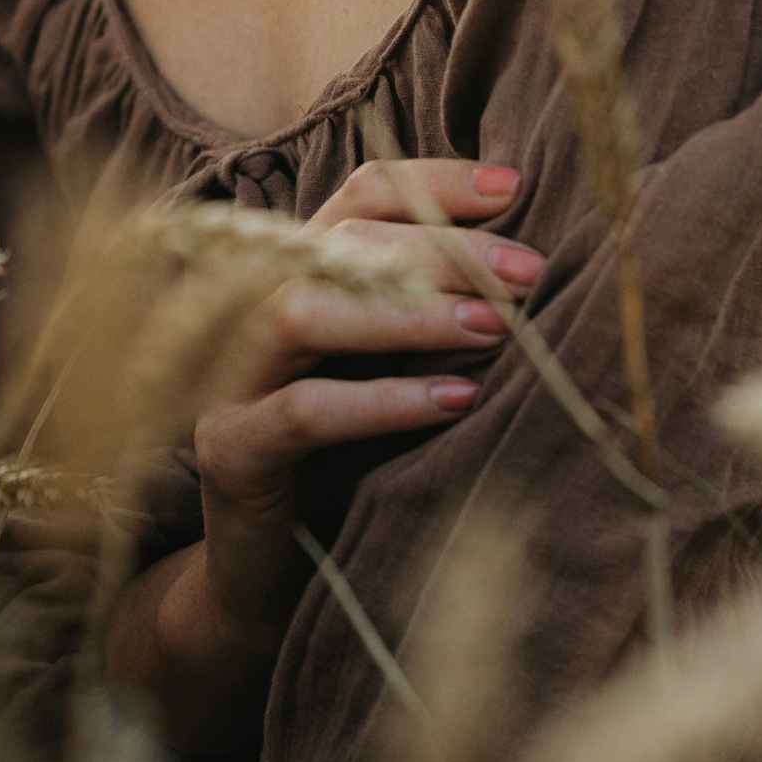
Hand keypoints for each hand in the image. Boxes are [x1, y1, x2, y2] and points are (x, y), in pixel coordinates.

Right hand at [105, 159, 542, 746]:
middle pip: (335, 243)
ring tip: (496, 328)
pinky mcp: (229, 451)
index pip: (359, 195)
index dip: (433, 182)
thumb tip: (534, 262)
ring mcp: (227, 379)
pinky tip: (456, 403)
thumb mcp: (400, 369)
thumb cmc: (352, 459)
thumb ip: (439, 312)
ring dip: (405, 314)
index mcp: (296, 273)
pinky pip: (302, 412)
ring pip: (300, 310)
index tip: (515, 188)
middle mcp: (248, 311)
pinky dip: (383, 401)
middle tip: (528, 271)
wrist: (272, 579)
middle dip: (439, 249)